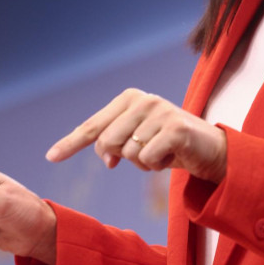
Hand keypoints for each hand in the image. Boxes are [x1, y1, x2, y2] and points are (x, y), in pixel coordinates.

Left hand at [46, 88, 226, 182]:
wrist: (212, 149)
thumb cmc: (171, 145)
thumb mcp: (139, 142)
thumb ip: (115, 145)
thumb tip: (105, 158)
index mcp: (129, 98)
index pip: (93, 125)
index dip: (71, 143)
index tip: (51, 156)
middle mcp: (143, 100)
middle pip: (107, 143)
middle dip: (122, 158)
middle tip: (147, 154)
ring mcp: (160, 112)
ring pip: (128, 155)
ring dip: (144, 163)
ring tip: (163, 152)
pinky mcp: (175, 129)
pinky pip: (147, 160)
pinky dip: (158, 166)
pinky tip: (173, 155)